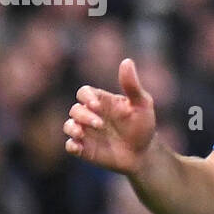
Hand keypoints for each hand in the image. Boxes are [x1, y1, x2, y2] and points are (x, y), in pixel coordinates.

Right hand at [63, 58, 156, 174]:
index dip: (86, 97)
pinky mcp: (85, 149)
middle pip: (75, 109)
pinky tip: (78, 147)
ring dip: (73, 128)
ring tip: (81, 133)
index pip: (84, 92)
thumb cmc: (143, 125)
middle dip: (84, 115)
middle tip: (100, 124)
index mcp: (102, 101)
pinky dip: (71, 145)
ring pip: (69, 126)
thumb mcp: (142, 104)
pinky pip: (70, 146)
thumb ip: (132, 85)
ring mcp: (87, 132)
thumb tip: (127, 61)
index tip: (96, 105)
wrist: (144, 153)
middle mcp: (91, 115)